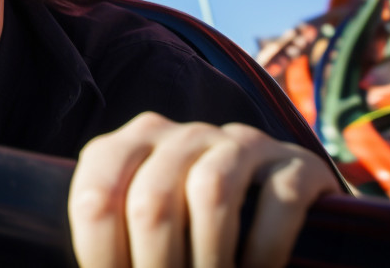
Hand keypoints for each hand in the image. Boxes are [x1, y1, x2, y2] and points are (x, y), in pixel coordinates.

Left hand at [67, 112, 338, 267]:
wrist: (277, 202)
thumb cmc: (192, 229)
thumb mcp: (148, 226)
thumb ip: (116, 244)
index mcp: (129, 145)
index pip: (95, 196)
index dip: (98, 256)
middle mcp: (180, 134)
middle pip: (151, 200)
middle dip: (156, 267)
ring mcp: (239, 141)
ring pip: (212, 193)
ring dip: (210, 259)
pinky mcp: (294, 161)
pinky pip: (277, 200)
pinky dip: (265, 250)